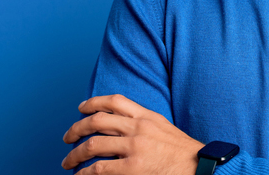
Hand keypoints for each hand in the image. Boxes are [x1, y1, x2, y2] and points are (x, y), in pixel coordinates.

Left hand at [62, 94, 204, 174]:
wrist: (201, 167)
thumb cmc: (184, 153)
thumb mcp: (164, 128)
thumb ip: (144, 124)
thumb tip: (122, 127)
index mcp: (147, 116)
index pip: (115, 101)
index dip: (93, 102)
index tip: (81, 109)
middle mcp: (138, 128)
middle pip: (97, 121)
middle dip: (76, 128)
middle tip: (67, 137)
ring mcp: (134, 148)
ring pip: (92, 145)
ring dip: (74, 154)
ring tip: (67, 161)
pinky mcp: (132, 168)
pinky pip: (99, 168)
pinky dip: (84, 172)